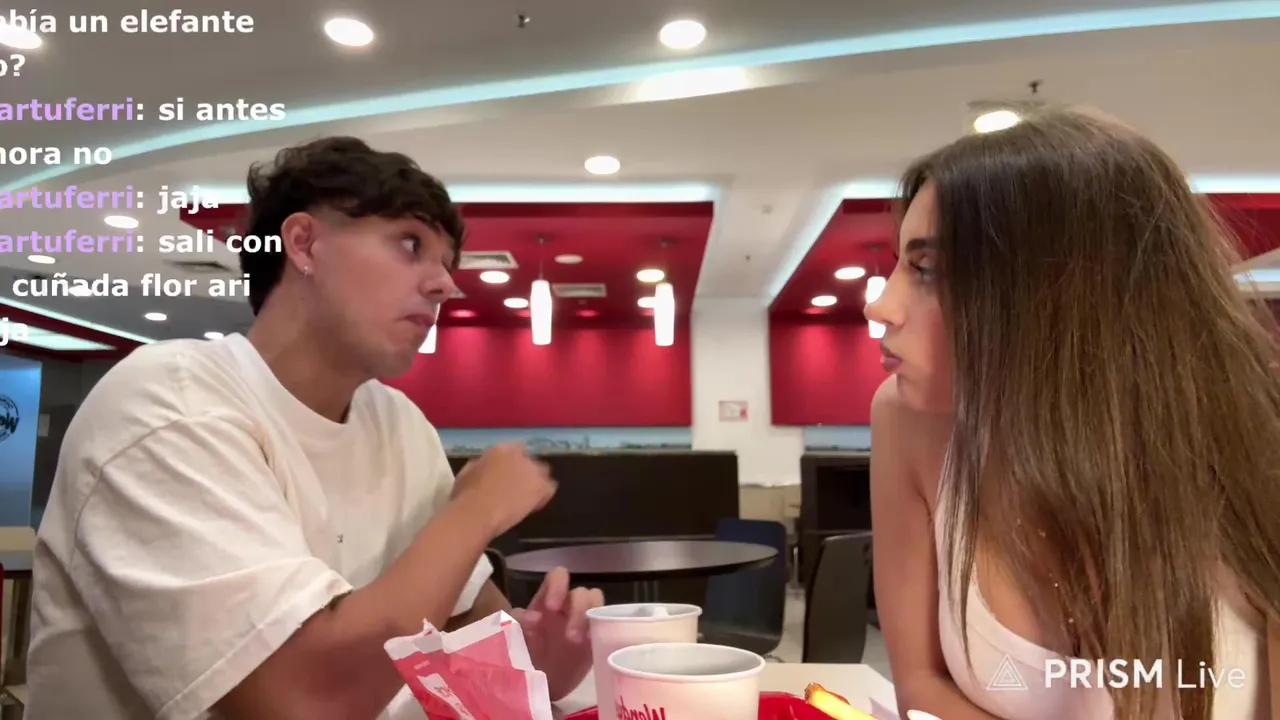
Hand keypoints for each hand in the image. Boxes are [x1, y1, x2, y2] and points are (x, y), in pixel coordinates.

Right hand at [451, 443, 555, 536]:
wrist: (478, 510)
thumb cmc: (466, 494)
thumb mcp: (467, 472)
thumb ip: (481, 465)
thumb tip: (484, 467)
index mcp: (501, 449)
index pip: (515, 450)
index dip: (513, 463)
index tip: (509, 474)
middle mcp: (520, 455)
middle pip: (531, 461)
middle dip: (526, 471)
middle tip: (518, 486)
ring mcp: (533, 470)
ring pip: (542, 473)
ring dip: (536, 482)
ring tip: (527, 497)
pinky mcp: (541, 487)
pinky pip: (549, 488)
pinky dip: (543, 495)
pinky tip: (533, 505)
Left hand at [512, 567, 603, 700]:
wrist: (539, 681)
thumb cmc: (527, 653)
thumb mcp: (516, 636)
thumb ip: (518, 623)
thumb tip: (530, 616)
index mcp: (548, 599)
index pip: (558, 577)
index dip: (558, 585)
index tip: (552, 607)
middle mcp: (569, 605)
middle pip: (582, 593)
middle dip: (578, 610)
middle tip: (570, 637)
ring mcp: (584, 619)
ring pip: (596, 604)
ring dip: (589, 619)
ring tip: (580, 642)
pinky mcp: (596, 636)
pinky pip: (605, 624)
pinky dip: (600, 630)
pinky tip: (590, 645)